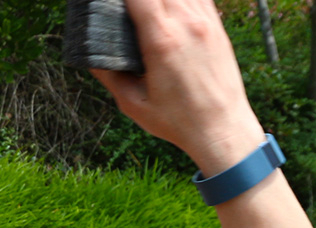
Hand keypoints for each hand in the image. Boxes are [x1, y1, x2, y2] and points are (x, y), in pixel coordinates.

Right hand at [90, 0, 263, 174]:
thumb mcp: (132, 103)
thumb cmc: (177, 120)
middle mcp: (186, 24)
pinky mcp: (216, 27)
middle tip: (124, 9)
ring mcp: (205, 22)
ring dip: (157, 0)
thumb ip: (110, 76)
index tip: (109, 4)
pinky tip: (169, 7)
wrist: (221, 127)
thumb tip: (93, 59)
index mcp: (161, 42)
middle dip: (137, 0)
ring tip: (143, 10)